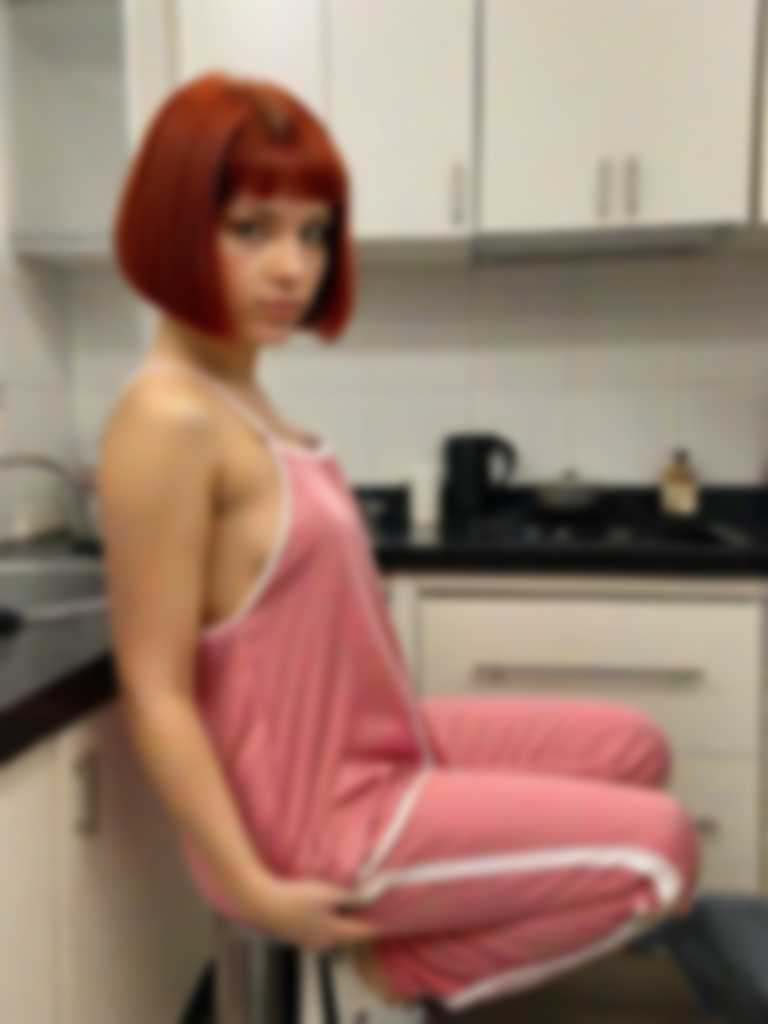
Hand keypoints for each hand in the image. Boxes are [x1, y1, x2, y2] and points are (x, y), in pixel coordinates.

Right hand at [252, 877, 378, 950]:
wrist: (263, 903)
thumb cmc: (297, 898)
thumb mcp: (328, 893)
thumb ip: (350, 895)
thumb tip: (371, 895)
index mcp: (334, 933)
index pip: (361, 933)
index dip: (375, 927)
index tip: (389, 922)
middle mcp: (323, 942)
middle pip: (347, 935)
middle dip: (358, 925)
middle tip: (370, 912)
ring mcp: (307, 940)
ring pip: (331, 933)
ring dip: (341, 922)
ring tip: (349, 909)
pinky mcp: (296, 934)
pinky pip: (318, 929)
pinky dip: (327, 921)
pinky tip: (324, 910)